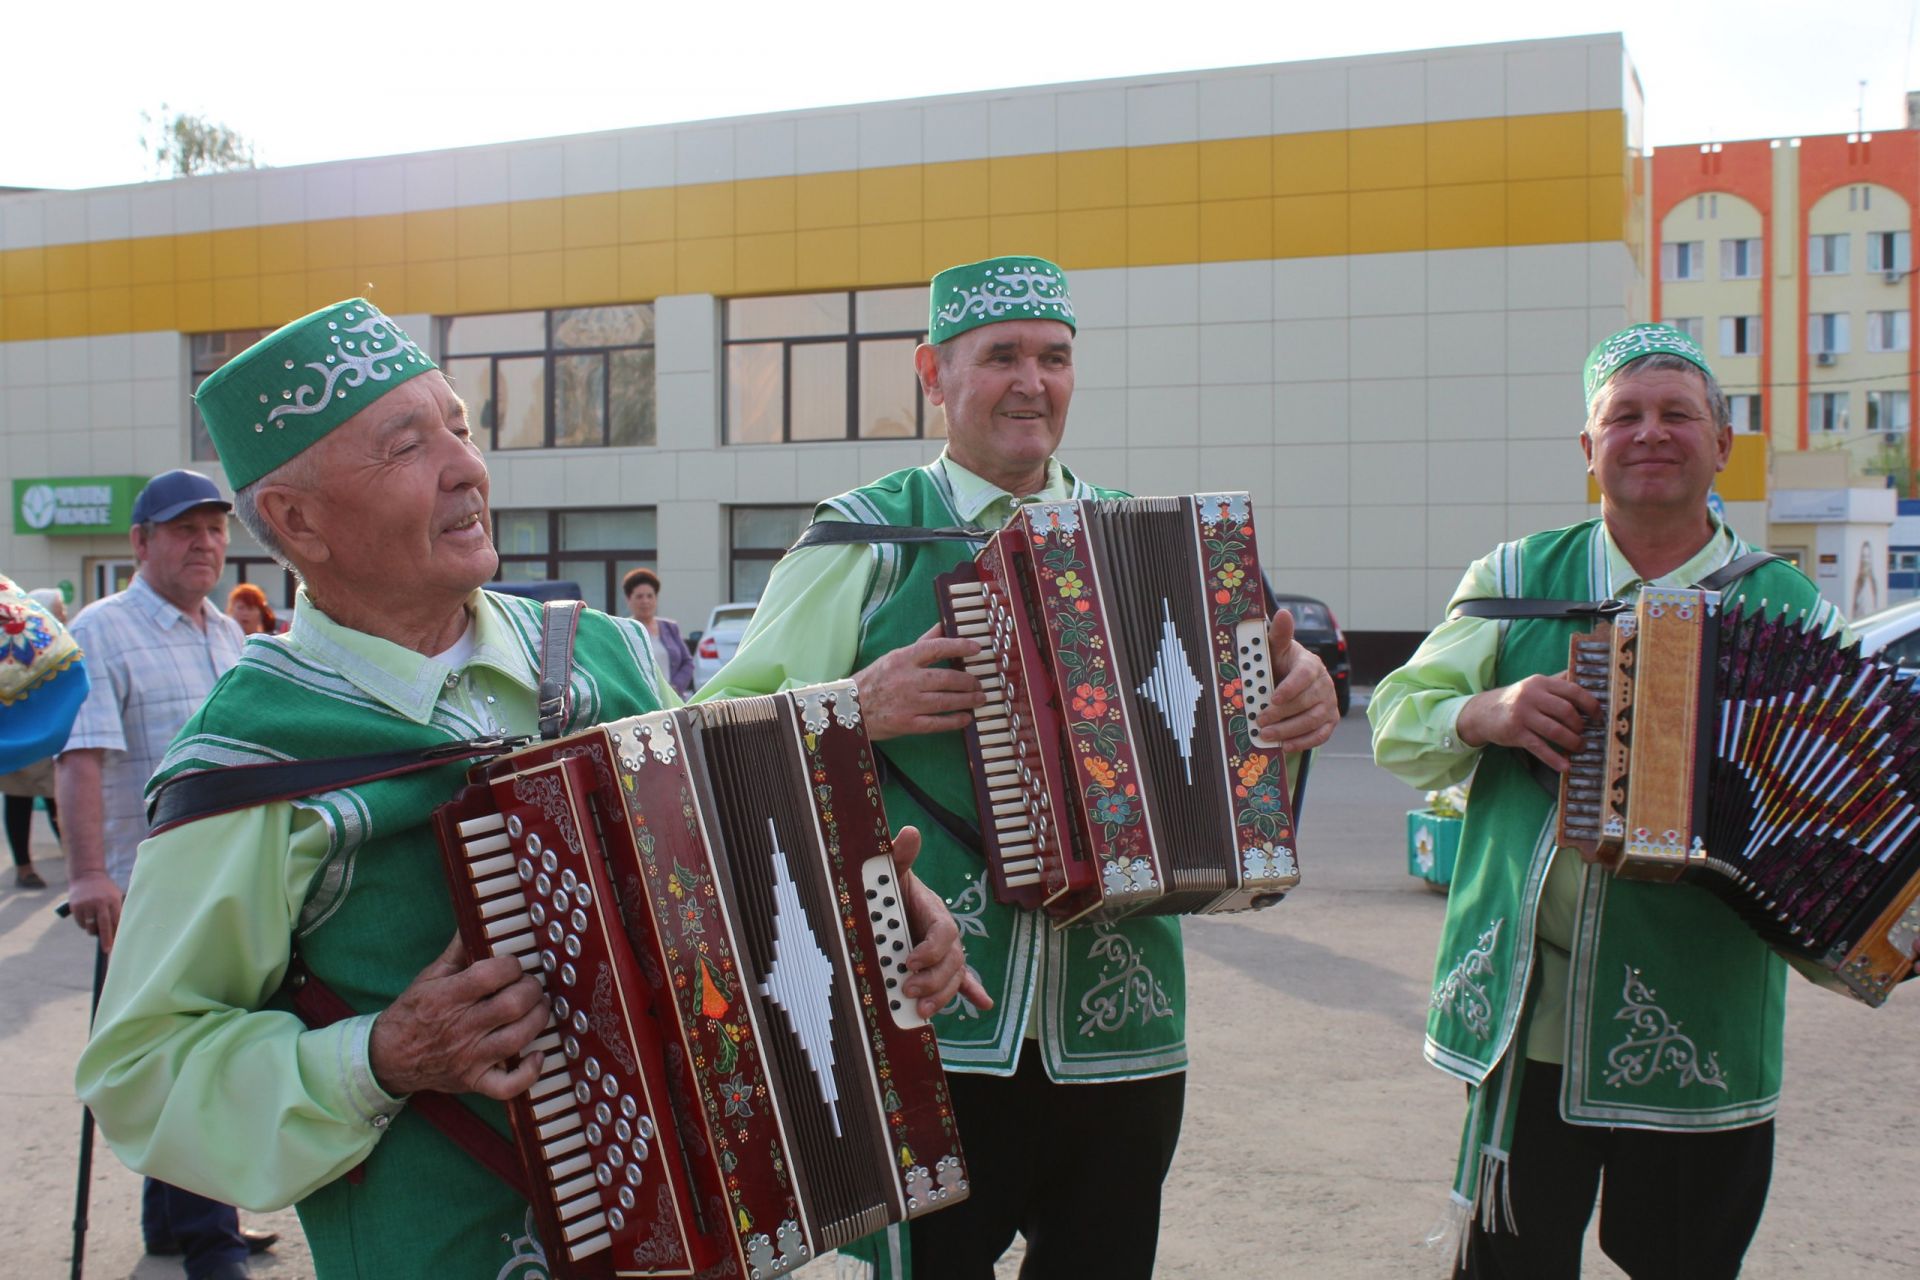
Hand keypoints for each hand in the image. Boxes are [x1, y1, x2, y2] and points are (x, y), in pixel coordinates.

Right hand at [68, 871, 124, 953]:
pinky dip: (84, 925)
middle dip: (106, 939)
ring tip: (95, 927)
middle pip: (104, 925)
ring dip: (93, 931)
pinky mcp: (75, 906)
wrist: (87, 874)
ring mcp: (87, 904)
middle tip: (107, 950)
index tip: (119, 944)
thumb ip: (117, 910)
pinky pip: (81, 923)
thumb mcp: (115, 895)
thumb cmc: (105, 889)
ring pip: (90, 926)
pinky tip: (87, 918)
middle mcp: (100, 902)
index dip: (117, 933)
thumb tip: (118, 932)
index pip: (116, 920)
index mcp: (113, 900)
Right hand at [368, 933, 549, 1098]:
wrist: (388, 1058)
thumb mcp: (430, 976)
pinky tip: (537, 1053)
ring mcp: (469, 1058)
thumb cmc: (415, 1012)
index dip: (511, 965)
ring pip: (518, 1038)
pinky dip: (529, 1072)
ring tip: (536, 1008)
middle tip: (530, 985)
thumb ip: (458, 950)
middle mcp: (460, 1028)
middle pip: (511, 1006)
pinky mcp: (474, 1081)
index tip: (513, 964)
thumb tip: (476, 920)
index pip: (491, 975)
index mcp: (447, 997)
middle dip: (531, 990)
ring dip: (537, 1019)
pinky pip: (508, 1086)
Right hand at [852, 623, 984, 740]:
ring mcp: (907, 703)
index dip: (959, 647)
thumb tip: (943, 625)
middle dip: (968, 681)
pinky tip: (966, 718)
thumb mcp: (894, 656)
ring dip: (967, 700)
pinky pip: (936, 723)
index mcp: (903, 659)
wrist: (849, 708)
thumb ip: (922, 643)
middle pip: (946, 678)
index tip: (977, 648)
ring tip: (979, 699)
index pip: (936, 648)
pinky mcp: (906, 724)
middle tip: (979, 683)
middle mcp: (906, 680)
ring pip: (945, 701)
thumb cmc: (874, 680)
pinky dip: (954, 721)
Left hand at [891, 826, 992, 1017]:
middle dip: (933, 980)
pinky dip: (973, 992)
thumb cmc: (897, 885)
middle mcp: (945, 937)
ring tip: (923, 1010)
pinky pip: (961, 981)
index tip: (909, 960)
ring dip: (942, 995)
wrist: (897, 897)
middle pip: (952, 961)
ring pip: (954, 977)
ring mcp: (945, 954)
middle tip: (907, 990)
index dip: (930, 949)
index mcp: (936, 914)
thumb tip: (908, 831)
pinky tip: (982, 1004)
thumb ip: (900, 855)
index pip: (944, 933)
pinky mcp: (940, 966)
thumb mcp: (894, 872)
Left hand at [1255, 610, 1337, 751]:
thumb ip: (1280, 634)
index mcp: (1311, 665)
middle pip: (1306, 702)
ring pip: (1313, 721)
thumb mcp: (1278, 648)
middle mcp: (1325, 684)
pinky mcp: (1330, 721)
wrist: (1294, 679)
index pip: (1304, 675)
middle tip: (1260, 721)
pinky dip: (1303, 742)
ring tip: (1267, 735)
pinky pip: (1321, 735)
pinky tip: (1285, 745)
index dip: (1290, 688)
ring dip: (1289, 731)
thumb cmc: (1283, 663)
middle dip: (1282, 714)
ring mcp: (1329, 704)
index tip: (1272, 698)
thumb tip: (1282, 613)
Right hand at [1456, 673, 1602, 772]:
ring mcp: (1522, 714)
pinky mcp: (1515, 732)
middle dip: (1580, 726)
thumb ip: (1558, 682)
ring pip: (1555, 731)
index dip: (1590, 705)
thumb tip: (1586, 679)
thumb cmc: (1516, 700)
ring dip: (1572, 743)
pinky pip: (1539, 747)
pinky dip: (1554, 759)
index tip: (1598, 717)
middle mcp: (1531, 695)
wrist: (1483, 712)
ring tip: (1579, 748)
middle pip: (1566, 711)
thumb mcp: (1534, 686)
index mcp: (1540, 682)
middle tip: (1584, 735)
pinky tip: (1565, 767)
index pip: (1573, 691)